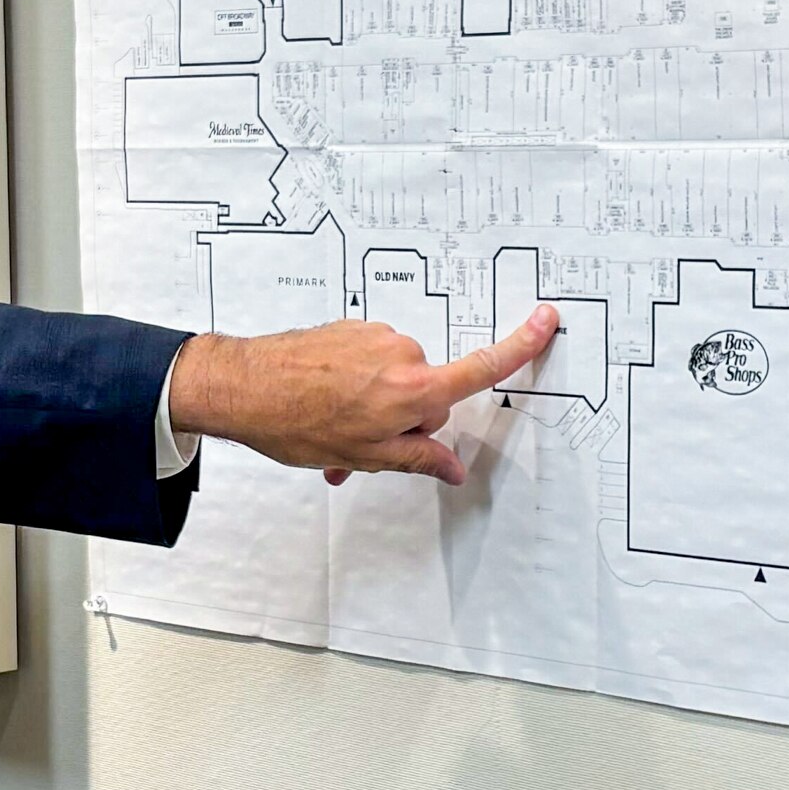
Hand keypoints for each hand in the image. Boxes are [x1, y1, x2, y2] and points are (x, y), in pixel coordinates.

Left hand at [168, 304, 562, 486]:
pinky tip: (322, 408)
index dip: (519, 346)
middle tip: (362, 449)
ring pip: (394, 381)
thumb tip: (453, 469)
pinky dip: (354, 389)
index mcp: (413, 388)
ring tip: (332, 434)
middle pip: (428, 392)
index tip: (547, 320)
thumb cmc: (297, 423)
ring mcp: (373, 337)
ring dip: (374, 407)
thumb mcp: (366, 455)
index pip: (480, 368)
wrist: (242, 386)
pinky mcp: (350, 328)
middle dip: (404, 421)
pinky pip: (368, 364)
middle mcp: (400, 354)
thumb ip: (418, 458)